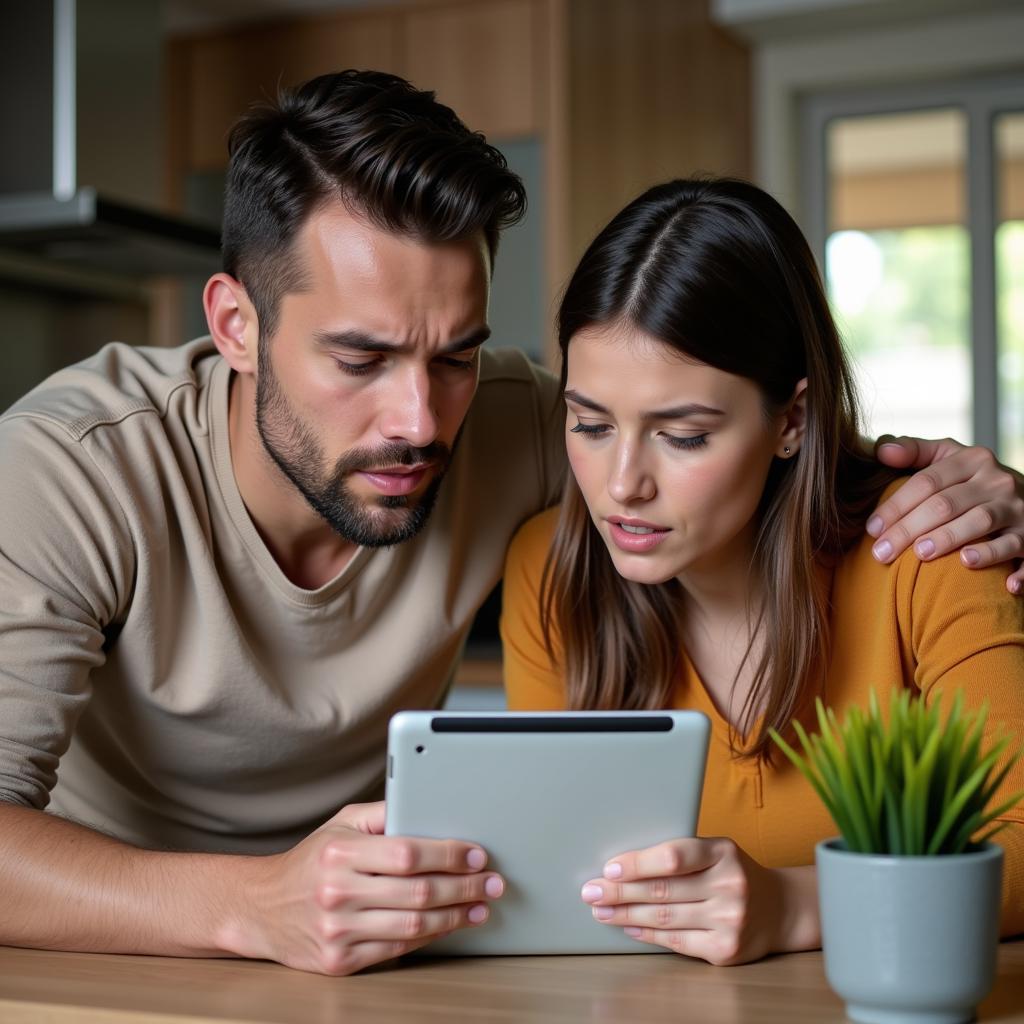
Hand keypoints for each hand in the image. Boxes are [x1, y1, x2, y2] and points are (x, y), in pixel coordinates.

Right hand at [219, 801, 503, 974]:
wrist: (261, 909)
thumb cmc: (310, 861)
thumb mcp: (341, 823)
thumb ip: (384, 813)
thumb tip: (431, 805)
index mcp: (341, 852)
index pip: (409, 852)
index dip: (450, 854)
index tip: (477, 854)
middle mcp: (338, 891)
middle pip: (418, 891)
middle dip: (464, 887)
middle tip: (493, 883)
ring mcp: (338, 930)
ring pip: (413, 925)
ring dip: (455, 916)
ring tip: (480, 906)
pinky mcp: (339, 961)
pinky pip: (396, 950)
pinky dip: (429, 938)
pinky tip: (449, 925)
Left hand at [580, 836, 818, 965]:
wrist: (779, 909)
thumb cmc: (732, 873)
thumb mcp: (716, 851)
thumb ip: (680, 855)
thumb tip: (622, 865)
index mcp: (723, 851)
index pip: (674, 856)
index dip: (638, 863)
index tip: (609, 868)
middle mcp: (729, 885)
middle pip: (663, 890)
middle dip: (619, 892)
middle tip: (589, 891)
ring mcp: (730, 920)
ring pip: (665, 917)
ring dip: (625, 914)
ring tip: (600, 910)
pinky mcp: (726, 949)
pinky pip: (676, 941)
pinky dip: (647, 934)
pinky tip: (628, 927)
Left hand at [870, 436, 1023, 594]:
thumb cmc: (975, 480)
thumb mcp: (951, 457)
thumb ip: (916, 451)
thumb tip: (882, 451)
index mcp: (974, 460)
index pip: (927, 482)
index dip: (896, 505)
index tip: (872, 528)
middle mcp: (998, 482)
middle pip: (945, 504)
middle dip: (909, 529)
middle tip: (881, 553)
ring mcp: (1019, 510)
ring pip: (980, 522)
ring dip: (949, 538)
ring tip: (921, 554)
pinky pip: (1019, 550)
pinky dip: (1013, 568)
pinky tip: (989, 578)